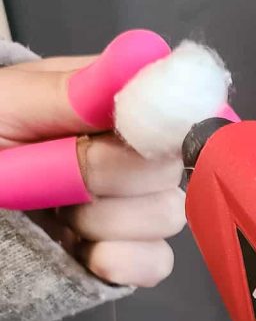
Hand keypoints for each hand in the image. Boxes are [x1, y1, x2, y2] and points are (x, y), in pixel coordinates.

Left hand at [0, 55, 183, 285]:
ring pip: (167, 216)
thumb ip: (73, 91)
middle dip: (115, 180)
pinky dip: (125, 262)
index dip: (160, 125)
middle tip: (61, 182)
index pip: (174, 106)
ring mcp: (132, 207)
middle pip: (172, 168)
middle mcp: (132, 153)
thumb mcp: (8, 105)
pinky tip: (87, 253)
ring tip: (61, 217)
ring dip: (109, 223)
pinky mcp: (126, 254)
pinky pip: (157, 262)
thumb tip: (143, 57)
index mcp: (109, 104)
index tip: (118, 140)